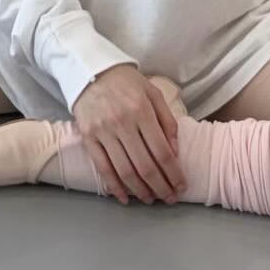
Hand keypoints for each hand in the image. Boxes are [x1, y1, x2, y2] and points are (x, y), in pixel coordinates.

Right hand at [70, 63, 186, 205]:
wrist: (90, 70)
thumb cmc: (126, 82)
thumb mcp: (152, 93)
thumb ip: (167, 121)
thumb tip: (175, 152)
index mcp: (141, 110)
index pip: (161, 151)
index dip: (173, 173)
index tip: (181, 186)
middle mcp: (122, 123)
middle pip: (145, 166)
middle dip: (161, 187)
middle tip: (170, 199)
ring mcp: (103, 131)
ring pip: (125, 171)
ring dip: (140, 191)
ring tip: (151, 199)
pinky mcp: (88, 137)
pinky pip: (103, 168)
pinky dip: (115, 187)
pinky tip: (125, 198)